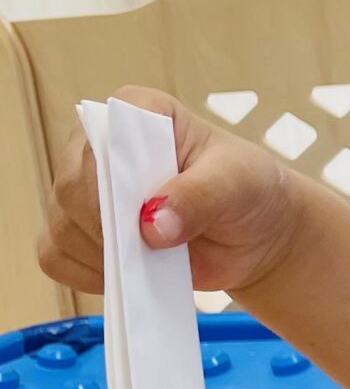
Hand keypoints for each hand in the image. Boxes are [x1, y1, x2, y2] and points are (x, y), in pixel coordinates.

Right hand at [38, 86, 304, 299]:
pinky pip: (57, 258)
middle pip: (71, 189)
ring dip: (104, 256)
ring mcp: (85, 191)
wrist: (253, 234)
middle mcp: (99, 146)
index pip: (99, 139)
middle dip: (110, 228)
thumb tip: (151, 224)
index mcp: (136, 110)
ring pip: (61, 227)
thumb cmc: (246, 190)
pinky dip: (88, 275)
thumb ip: (200, 196)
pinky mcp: (81, 232)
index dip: (110, 181)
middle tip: (154, 246)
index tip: (140, 215)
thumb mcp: (238, 183)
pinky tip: (128, 278)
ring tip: (152, 261)